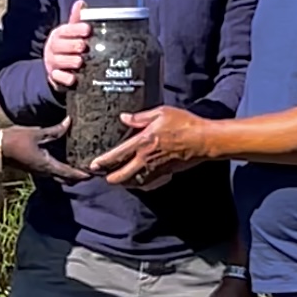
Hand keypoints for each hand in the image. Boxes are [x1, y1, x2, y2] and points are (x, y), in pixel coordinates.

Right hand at [0, 120, 88, 181]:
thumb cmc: (16, 141)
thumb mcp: (38, 133)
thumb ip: (55, 130)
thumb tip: (70, 122)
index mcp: (48, 165)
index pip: (70, 174)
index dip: (84, 174)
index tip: (96, 173)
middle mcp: (45, 172)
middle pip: (67, 179)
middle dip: (80, 177)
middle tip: (92, 169)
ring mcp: (39, 171)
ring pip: (60, 177)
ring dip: (71, 174)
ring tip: (81, 164)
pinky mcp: (35, 168)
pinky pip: (53, 172)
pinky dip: (63, 169)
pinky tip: (66, 159)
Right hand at [43, 0, 90, 91]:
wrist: (55, 67)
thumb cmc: (67, 46)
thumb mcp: (70, 32)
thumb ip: (76, 20)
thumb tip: (81, 2)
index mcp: (58, 34)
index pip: (65, 30)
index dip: (76, 29)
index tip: (87, 29)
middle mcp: (53, 48)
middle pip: (60, 45)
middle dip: (73, 45)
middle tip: (84, 47)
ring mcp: (52, 63)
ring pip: (59, 61)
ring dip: (70, 61)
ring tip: (80, 62)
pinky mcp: (54, 77)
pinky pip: (57, 77)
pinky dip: (65, 78)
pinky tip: (73, 78)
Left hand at [89, 105, 208, 186]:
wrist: (204, 140)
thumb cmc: (184, 124)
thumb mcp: (161, 113)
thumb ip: (139, 117)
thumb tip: (123, 118)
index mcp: (143, 143)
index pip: (117, 155)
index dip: (103, 162)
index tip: (93, 165)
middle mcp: (146, 159)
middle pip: (122, 176)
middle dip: (110, 177)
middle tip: (102, 175)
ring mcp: (156, 169)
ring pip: (134, 182)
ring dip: (123, 182)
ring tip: (115, 178)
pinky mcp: (165, 174)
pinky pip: (147, 183)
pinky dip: (138, 183)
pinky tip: (136, 180)